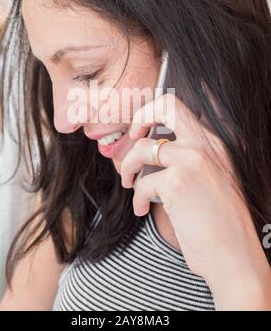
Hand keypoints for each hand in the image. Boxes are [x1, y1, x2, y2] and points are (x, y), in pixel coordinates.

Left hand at [120, 93, 270, 308]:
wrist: (235, 257)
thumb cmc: (220, 224)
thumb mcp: (212, 180)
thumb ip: (189, 160)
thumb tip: (155, 149)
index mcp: (216, 144)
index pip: (184, 107)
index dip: (157, 111)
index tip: (144, 129)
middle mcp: (206, 146)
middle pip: (166, 106)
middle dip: (141, 116)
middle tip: (133, 135)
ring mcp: (193, 161)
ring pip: (143, 148)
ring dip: (128, 167)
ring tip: (130, 185)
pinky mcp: (178, 183)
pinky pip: (142, 183)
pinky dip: (136, 198)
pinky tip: (142, 210)